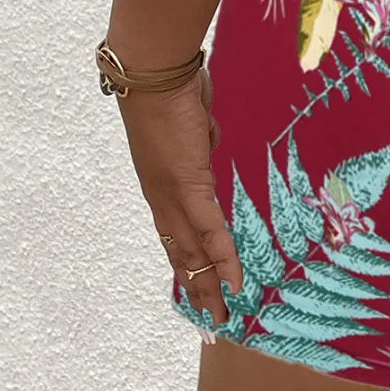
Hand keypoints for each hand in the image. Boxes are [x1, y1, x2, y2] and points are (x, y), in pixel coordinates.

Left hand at [116, 66, 241, 327]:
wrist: (155, 73)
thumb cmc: (173, 86)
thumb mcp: (192, 119)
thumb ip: (200, 136)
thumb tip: (209, 138)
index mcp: (161, 183)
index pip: (174, 232)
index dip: (187, 261)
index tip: (197, 286)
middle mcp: (162, 197)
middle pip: (180, 254)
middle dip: (196, 288)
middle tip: (210, 318)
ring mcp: (173, 195)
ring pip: (192, 252)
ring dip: (207, 287)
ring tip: (221, 314)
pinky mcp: (190, 185)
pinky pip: (210, 230)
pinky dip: (222, 257)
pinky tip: (234, 281)